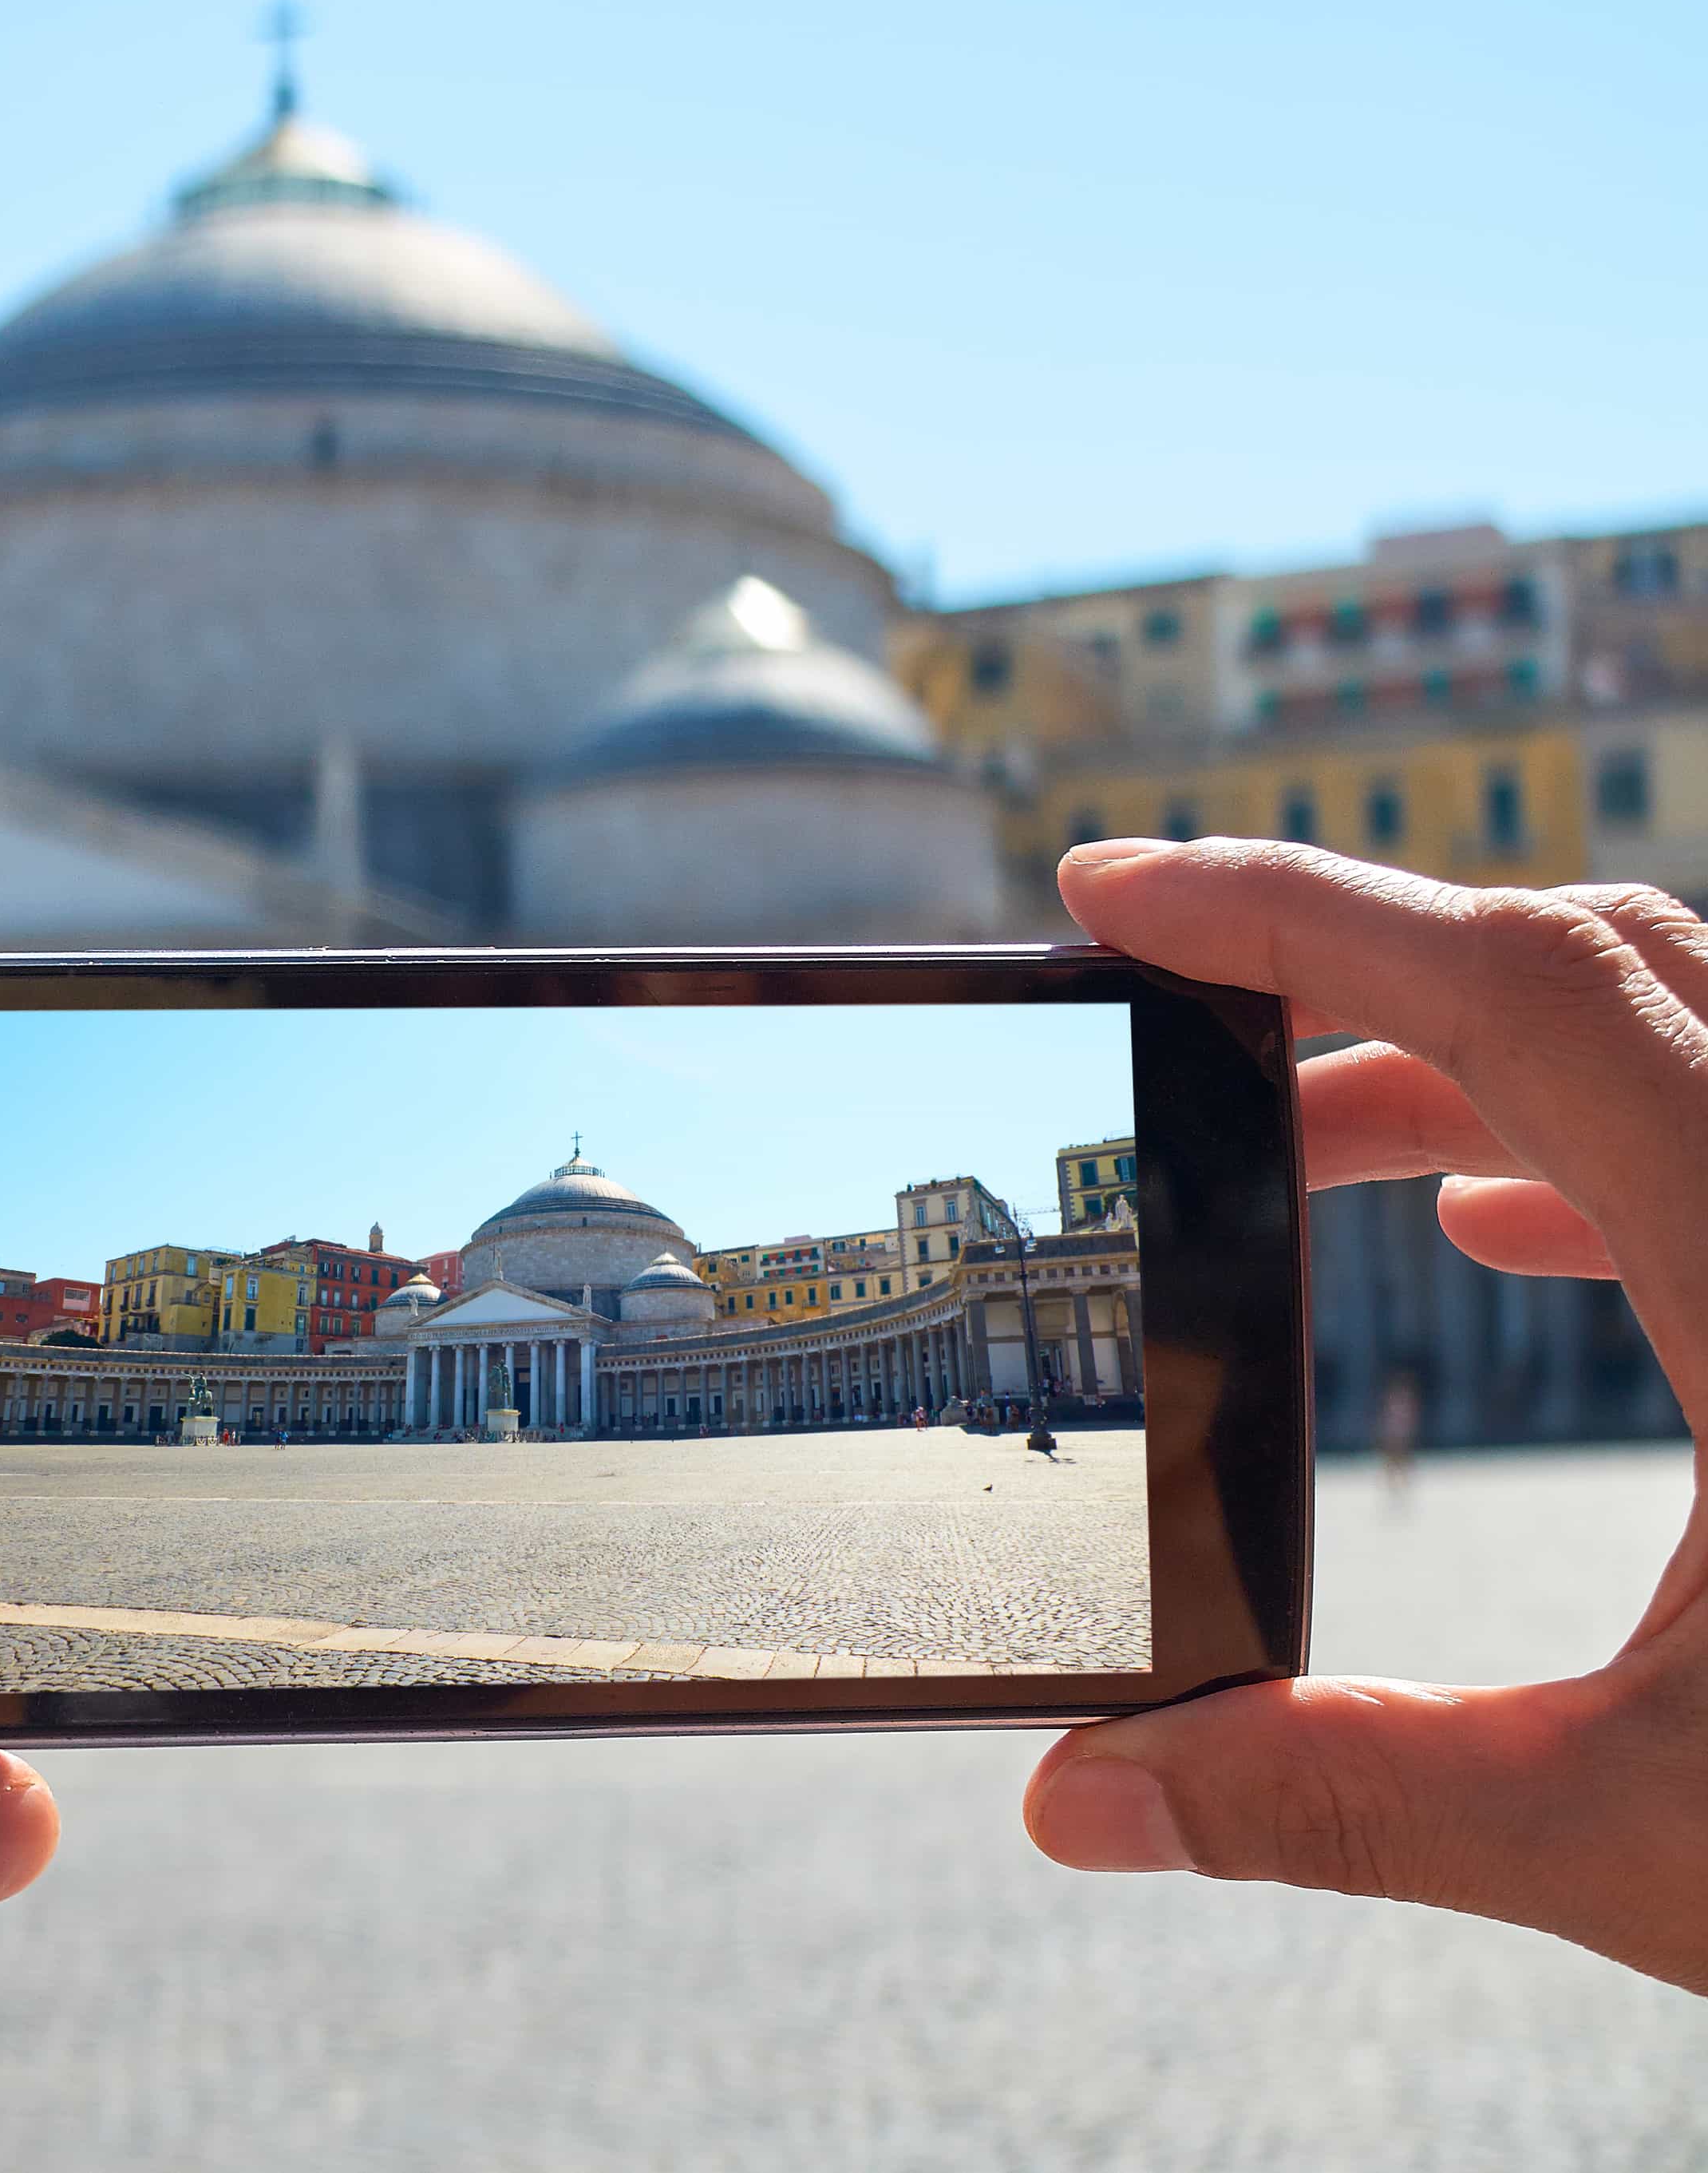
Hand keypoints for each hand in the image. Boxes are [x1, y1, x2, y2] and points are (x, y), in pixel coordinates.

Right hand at [1024, 839, 1707, 1991]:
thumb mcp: (1661, 1840)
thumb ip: (1351, 1796)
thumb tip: (1082, 1797)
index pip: (1515, 986)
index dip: (1295, 909)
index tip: (1115, 890)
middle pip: (1593, 965)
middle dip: (1356, 975)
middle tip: (1189, 1038)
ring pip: (1682, 1030)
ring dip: (1476, 1056)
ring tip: (1316, 1147)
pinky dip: (1596, 1130)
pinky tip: (1503, 1232)